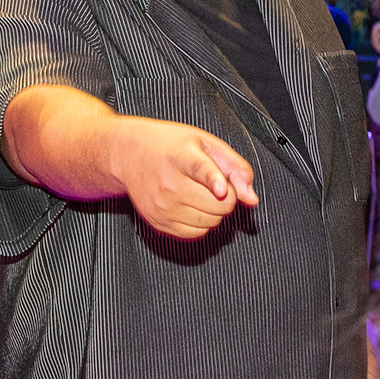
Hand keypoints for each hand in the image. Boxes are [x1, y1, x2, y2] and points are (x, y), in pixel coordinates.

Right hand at [107, 116, 258, 239]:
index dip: (214, 179)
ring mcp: (162, 206)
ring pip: (211, 222)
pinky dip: (202, 223)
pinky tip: (193, 206)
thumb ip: (234, 167)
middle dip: (228, 197)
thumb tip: (251, 199)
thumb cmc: (170, 146)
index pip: (200, 169)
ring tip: (202, 194)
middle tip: (218, 185)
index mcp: (181, 156)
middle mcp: (169, 183)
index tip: (221, 188)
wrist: (129, 155)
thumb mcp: (205, 144)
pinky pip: (196, 234)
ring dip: (215, 212)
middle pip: (219, 204)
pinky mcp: (158, 222)